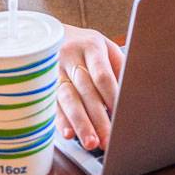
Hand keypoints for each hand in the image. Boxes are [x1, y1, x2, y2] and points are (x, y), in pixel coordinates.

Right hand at [54, 24, 123, 149]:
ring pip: (67, 99)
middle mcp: (70, 57)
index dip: (111, 96)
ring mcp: (54, 70)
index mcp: (91, 46)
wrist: (48, 32)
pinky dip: (59, 120)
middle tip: (107, 140)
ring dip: (79, 123)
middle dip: (97, 118)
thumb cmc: (85, 45)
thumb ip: (118, 67)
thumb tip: (133, 93)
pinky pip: (51, 104)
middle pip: (86, 90)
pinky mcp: (42, 83)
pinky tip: (67, 134)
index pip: (102, 75)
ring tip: (90, 143)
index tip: (120, 115)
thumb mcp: (104, 46)